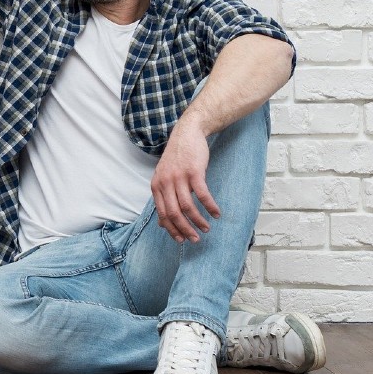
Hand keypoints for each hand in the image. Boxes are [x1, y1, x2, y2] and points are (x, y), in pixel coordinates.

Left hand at [151, 125, 219, 242]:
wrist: (187, 134)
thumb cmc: (177, 158)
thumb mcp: (164, 178)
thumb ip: (163, 198)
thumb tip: (160, 223)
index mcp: (156, 186)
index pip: (162, 214)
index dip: (172, 229)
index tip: (181, 240)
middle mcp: (165, 183)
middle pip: (174, 213)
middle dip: (185, 229)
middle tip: (195, 239)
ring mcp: (178, 177)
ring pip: (187, 206)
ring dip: (198, 220)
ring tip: (207, 228)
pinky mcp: (193, 172)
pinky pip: (202, 195)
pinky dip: (209, 206)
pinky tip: (216, 214)